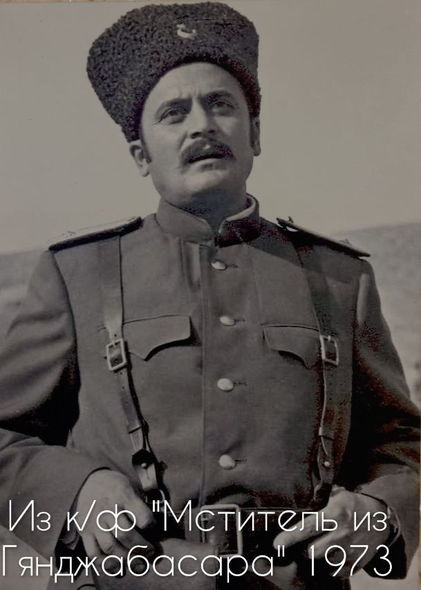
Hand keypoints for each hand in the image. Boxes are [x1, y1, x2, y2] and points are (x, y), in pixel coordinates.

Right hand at [75, 469, 155, 571]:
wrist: (89, 481)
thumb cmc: (115, 486)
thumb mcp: (131, 485)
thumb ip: (140, 504)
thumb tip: (154, 526)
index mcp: (123, 495)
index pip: (141, 516)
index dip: (150, 525)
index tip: (153, 527)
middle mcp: (107, 509)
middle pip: (125, 535)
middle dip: (141, 548)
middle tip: (150, 552)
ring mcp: (94, 521)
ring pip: (110, 547)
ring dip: (126, 558)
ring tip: (137, 561)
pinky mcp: (84, 531)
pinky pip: (94, 554)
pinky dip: (106, 564)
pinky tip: (118, 565)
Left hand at [273, 488, 390, 576]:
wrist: (381, 517)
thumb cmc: (352, 504)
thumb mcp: (337, 495)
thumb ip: (319, 498)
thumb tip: (298, 497)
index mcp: (335, 514)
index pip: (308, 527)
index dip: (291, 536)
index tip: (277, 544)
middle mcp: (342, 534)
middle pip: (313, 551)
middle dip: (304, 550)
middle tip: (302, 545)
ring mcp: (351, 550)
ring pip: (325, 562)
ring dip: (319, 558)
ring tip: (319, 548)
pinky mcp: (357, 563)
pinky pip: (337, 571)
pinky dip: (331, 566)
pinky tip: (331, 555)